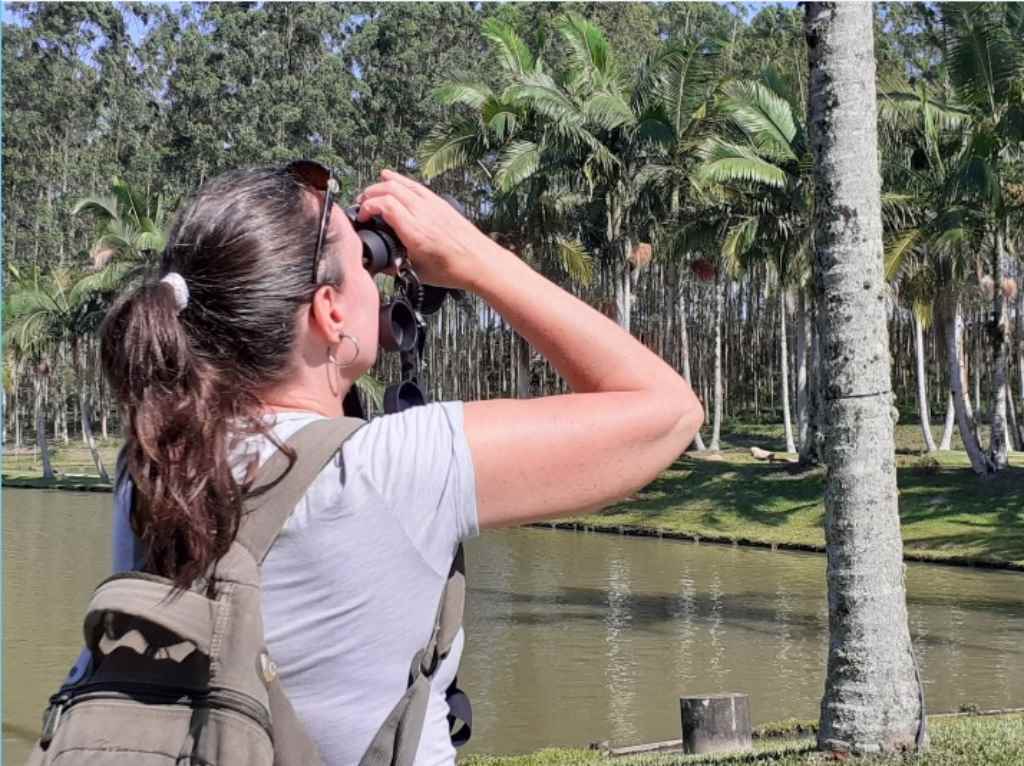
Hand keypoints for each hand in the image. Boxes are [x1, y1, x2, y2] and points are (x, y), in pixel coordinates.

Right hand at [356, 170, 495, 290]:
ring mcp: (432, 205)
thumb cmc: (454, 269)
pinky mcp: (439, 203)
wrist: (480, 262)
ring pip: (401, 184)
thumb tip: (379, 264)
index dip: (367, 207)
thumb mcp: (418, 273)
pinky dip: (399, 180)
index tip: (362, 217)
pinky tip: (389, 177)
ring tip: (370, 192)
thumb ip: (395, 267)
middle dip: (370, 194)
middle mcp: (423, 214)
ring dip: (382, 185)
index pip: (384, 205)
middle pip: (389, 189)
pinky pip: (415, 186)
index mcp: (415, 231)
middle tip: (362, 206)